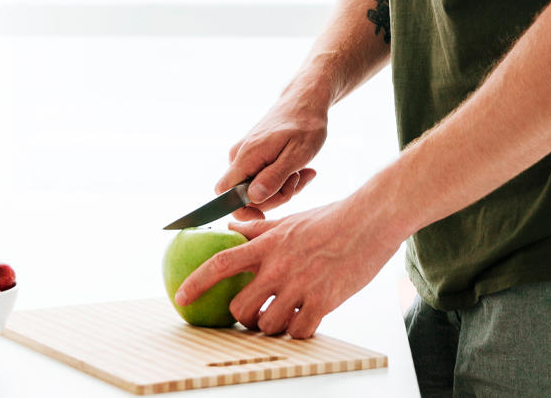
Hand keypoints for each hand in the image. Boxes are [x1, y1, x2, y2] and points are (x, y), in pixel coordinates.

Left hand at [173, 194, 404, 338]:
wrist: (369, 221)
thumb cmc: (332, 218)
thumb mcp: (289, 220)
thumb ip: (259, 229)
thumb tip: (232, 226)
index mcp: (266, 245)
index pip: (220, 264)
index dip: (196, 282)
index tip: (181, 297)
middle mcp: (278, 266)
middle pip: (240, 306)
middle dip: (243, 316)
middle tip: (255, 312)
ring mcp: (299, 285)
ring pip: (267, 324)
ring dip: (272, 326)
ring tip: (285, 316)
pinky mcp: (323, 301)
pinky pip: (299, 331)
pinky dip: (298, 331)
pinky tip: (305, 320)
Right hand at [217, 76, 329, 220]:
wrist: (305, 101)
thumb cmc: (304, 125)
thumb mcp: (297, 155)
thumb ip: (274, 178)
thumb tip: (253, 199)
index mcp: (246, 157)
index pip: (224, 194)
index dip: (240, 210)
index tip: (264, 215)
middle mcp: (239, 157)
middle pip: (245, 196)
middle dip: (274, 197)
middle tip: (298, 180)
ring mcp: (245, 156)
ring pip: (257, 189)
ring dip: (282, 187)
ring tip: (303, 172)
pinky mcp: (253, 156)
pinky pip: (262, 178)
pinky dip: (282, 179)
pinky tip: (300, 170)